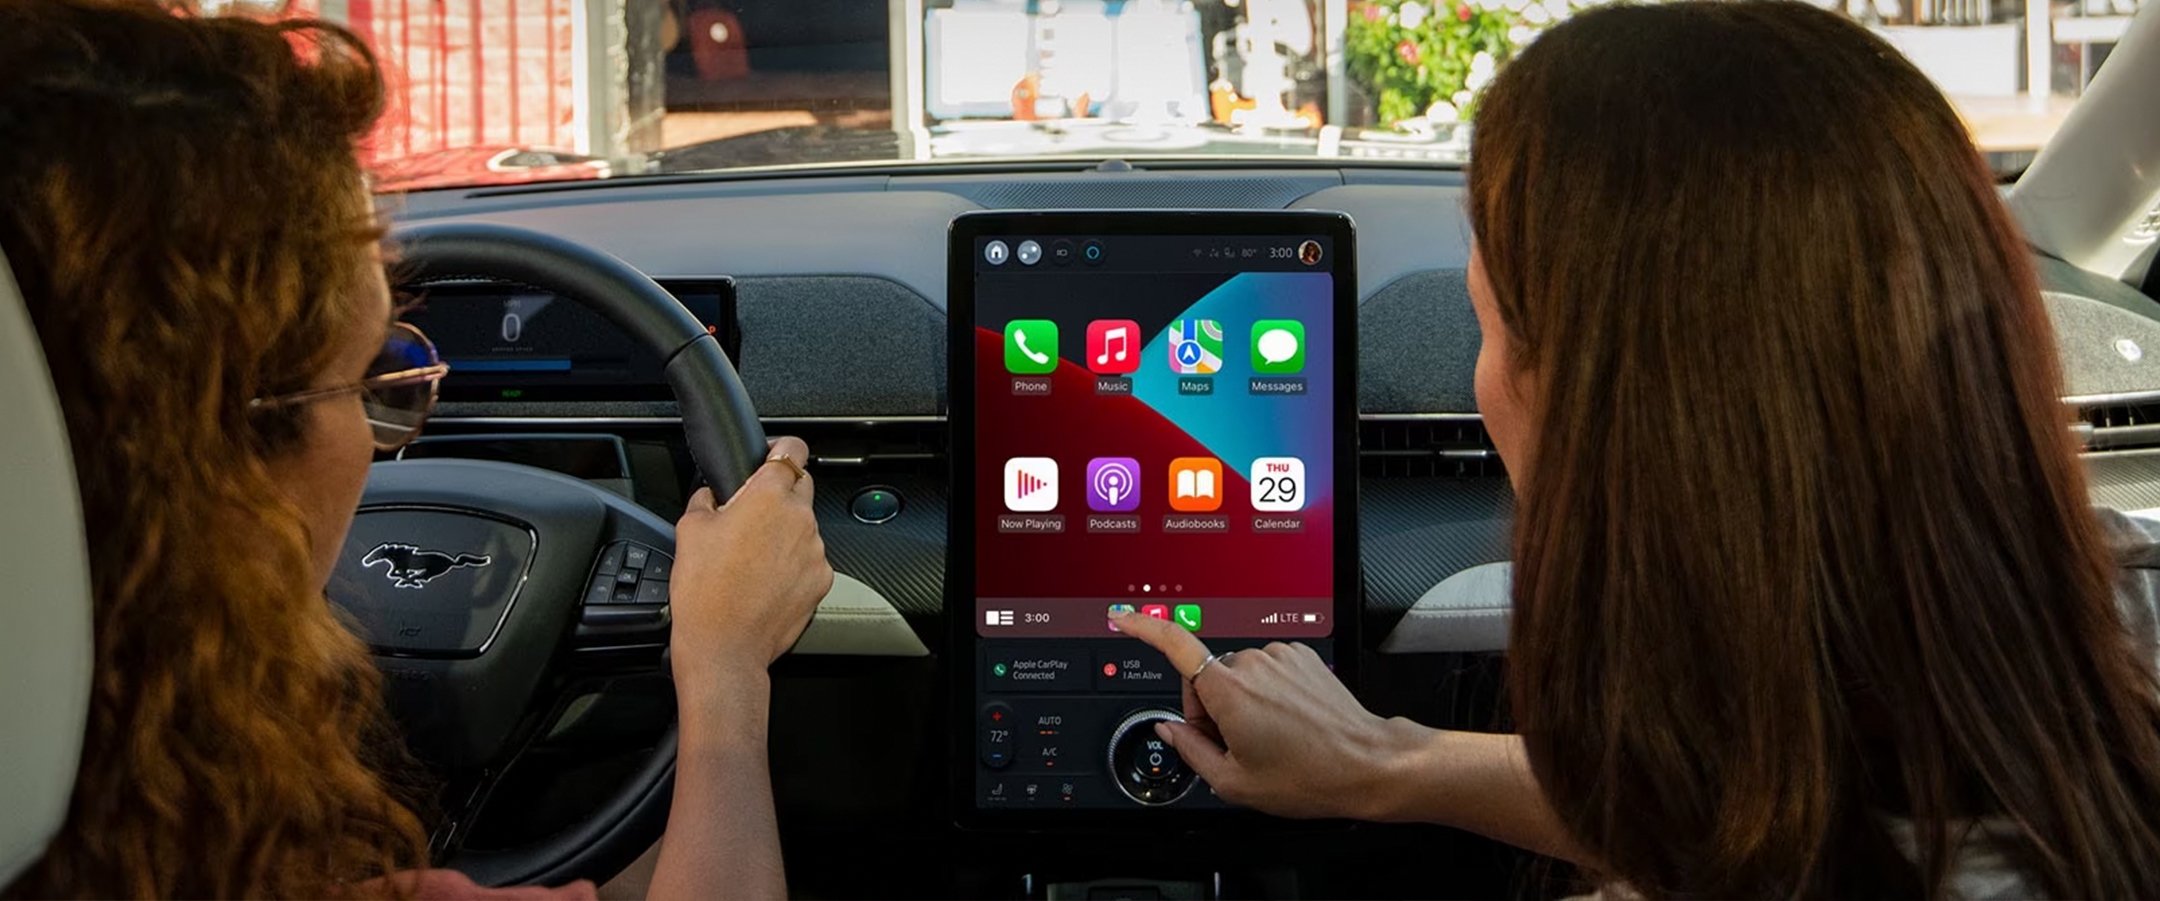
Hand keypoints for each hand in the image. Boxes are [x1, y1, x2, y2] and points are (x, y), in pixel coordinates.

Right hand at [668, 436, 834, 694]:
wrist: (725, 646)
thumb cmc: (705, 592)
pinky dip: (794, 564)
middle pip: (801, 487)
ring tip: (754, 559)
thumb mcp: (689, 530)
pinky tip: (767, 580)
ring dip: (786, 533)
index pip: (793, 450)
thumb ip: (707, 499)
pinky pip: (810, 559)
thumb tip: (713, 494)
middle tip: (752, 515)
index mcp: (768, 497)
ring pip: (805, 527)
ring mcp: (816, 550)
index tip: (774, 456)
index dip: (783, 450)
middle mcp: (800, 519)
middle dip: (780, 494)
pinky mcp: (822, 579)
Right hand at [1110, 610, 1424, 820]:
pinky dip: (1267, 691)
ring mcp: (1280, 656)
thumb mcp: (1234, 782)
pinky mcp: (1301, 656)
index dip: (1143, 628)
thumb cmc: (1307, 776)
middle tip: (1236, 746)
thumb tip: (1171, 729)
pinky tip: (1286, 721)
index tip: (1124, 619)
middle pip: (1206, 676)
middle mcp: (1253, 663)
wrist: (1365, 762)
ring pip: (1237, 673)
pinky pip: (1267, 669)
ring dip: (1240, 700)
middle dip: (1209, 708)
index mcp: (1229, 691)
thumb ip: (1191, 750)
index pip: (1174, 646)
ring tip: (1269, 737)